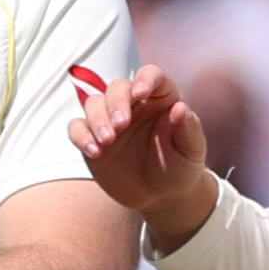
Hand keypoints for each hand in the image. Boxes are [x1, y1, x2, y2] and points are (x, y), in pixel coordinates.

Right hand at [69, 65, 218, 251]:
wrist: (160, 194)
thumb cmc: (180, 167)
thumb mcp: (191, 150)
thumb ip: (189, 128)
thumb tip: (180, 107)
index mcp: (160, 99)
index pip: (151, 75)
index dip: (145, 79)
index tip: (140, 93)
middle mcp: (133, 104)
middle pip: (117, 87)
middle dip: (116, 103)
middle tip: (120, 125)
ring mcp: (110, 120)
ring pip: (93, 104)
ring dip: (97, 119)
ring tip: (108, 141)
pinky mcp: (92, 138)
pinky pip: (77, 128)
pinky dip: (81, 136)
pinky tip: (94, 152)